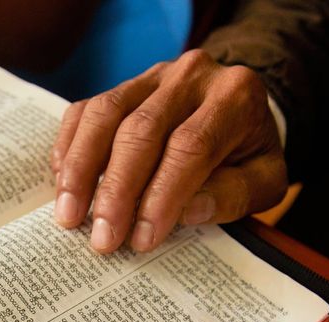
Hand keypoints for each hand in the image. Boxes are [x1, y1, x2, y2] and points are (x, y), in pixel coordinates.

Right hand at [50, 50, 285, 253]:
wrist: (238, 112)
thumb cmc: (248, 155)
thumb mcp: (265, 180)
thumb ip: (235, 194)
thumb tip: (187, 211)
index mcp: (235, 97)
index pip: (191, 146)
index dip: (162, 195)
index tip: (142, 239)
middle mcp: (192, 75)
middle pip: (141, 130)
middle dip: (117, 190)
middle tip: (102, 238)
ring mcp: (152, 76)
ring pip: (106, 115)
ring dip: (82, 170)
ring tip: (69, 216)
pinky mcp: (123, 86)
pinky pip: (85, 110)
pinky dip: (70, 147)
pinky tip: (64, 184)